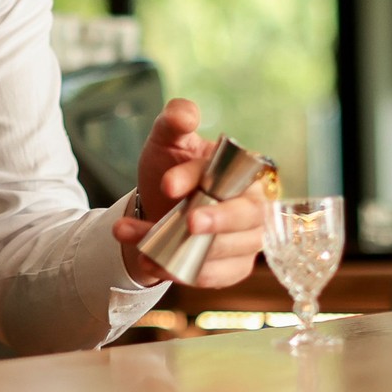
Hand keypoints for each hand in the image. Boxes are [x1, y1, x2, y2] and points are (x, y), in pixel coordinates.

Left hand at [110, 98, 266, 287]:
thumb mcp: (166, 141)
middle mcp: (253, 207)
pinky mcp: (232, 268)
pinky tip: (149, 263)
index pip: (229, 175)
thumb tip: (186, 114)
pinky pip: (214, 276)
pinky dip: (181, 272)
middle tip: (187, 224)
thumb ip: (174, 121)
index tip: (166, 184)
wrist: (156, 208)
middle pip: (246, 218)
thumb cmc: (169, 169)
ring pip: (223, 250)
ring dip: (181, 249)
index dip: (197, 179)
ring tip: (138, 244)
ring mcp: (246, 241)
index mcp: (243, 171)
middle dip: (215, 221)